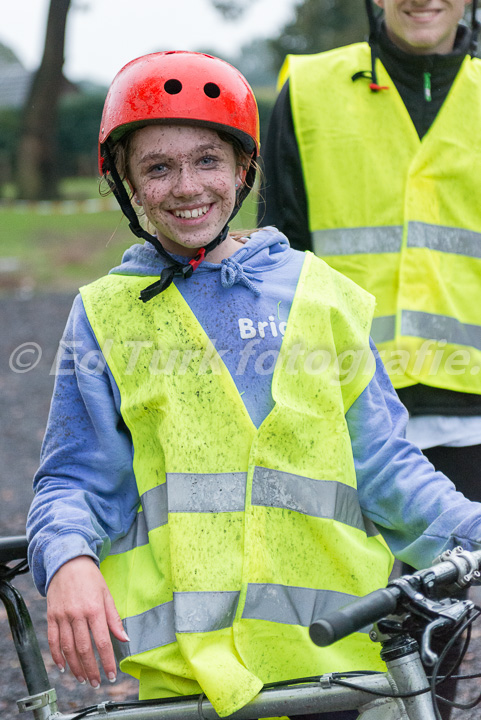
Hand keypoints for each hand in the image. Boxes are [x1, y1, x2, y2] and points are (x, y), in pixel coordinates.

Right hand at [46, 556, 128, 687]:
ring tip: (82, 678)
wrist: (67, 561)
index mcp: (95, 609)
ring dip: (75, 667)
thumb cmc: (90, 577)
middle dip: (91, 669)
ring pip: (68, 648)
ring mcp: (62, 616)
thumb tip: (124, 638)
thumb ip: (114, 618)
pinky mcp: (51, 616)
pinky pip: (52, 640)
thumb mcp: (107, 594)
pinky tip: (63, 667)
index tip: (111, 675)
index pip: (103, 641)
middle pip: (84, 649)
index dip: (107, 661)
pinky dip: (56, 656)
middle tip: (96, 682)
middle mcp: (78, 614)